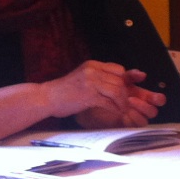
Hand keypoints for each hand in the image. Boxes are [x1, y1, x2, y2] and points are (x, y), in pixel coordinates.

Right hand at [43, 61, 164, 124]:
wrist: (46, 97)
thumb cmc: (66, 91)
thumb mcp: (84, 78)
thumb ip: (100, 78)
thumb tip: (120, 83)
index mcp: (92, 65)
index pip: (118, 69)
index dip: (128, 79)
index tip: (134, 88)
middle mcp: (92, 70)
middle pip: (120, 80)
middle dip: (127, 93)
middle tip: (129, 103)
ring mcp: (90, 82)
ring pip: (117, 90)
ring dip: (123, 102)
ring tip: (123, 109)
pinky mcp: (88, 95)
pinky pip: (109, 102)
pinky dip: (115, 108)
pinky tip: (116, 113)